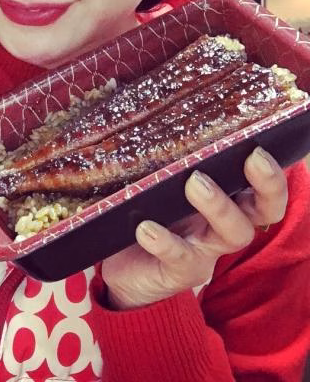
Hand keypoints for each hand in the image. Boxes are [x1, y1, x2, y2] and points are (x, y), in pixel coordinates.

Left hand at [101, 147, 287, 309]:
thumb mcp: (154, 187)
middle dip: (265, 185)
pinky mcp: (180, 273)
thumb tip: (144, 116)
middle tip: (250, 158)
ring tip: (194, 183)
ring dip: (218, 205)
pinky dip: (165, 242)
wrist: (119, 271)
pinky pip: (181, 258)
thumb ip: (161, 161)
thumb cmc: (143, 216)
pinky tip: (146, 228)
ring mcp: (204, 250)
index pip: (260, 188)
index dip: (270, 173)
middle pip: (262, 210)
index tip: (259, 148)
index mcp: (221, 200)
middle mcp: (220, 225)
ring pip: (232, 232)